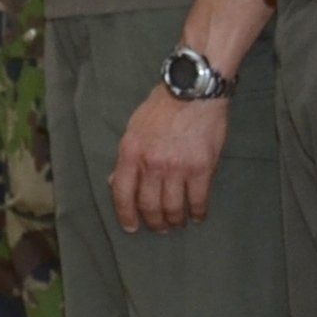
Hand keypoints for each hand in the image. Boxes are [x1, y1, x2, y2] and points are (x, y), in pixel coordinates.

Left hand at [112, 87, 227, 232]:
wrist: (193, 89)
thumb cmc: (162, 106)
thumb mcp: (134, 128)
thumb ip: (126, 157)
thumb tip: (115, 182)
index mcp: (131, 152)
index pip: (122, 193)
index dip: (126, 215)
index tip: (131, 227)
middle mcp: (152, 164)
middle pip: (149, 205)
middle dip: (153, 222)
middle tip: (159, 227)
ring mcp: (178, 167)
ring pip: (173, 207)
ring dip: (175, 220)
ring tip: (177, 223)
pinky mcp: (202, 167)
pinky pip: (198, 200)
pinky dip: (197, 212)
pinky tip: (197, 216)